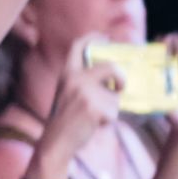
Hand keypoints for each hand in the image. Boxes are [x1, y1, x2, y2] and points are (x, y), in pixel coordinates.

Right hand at [42, 37, 122, 158]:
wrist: (55, 141)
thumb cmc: (64, 120)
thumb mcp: (67, 93)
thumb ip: (83, 82)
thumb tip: (113, 81)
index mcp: (67, 73)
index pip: (78, 46)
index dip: (93, 37)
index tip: (105, 37)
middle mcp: (75, 79)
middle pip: (110, 67)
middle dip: (121, 77)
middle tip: (122, 86)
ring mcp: (85, 92)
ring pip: (114, 96)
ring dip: (110, 108)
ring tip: (93, 117)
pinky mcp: (95, 108)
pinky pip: (113, 111)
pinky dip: (108, 120)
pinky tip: (94, 125)